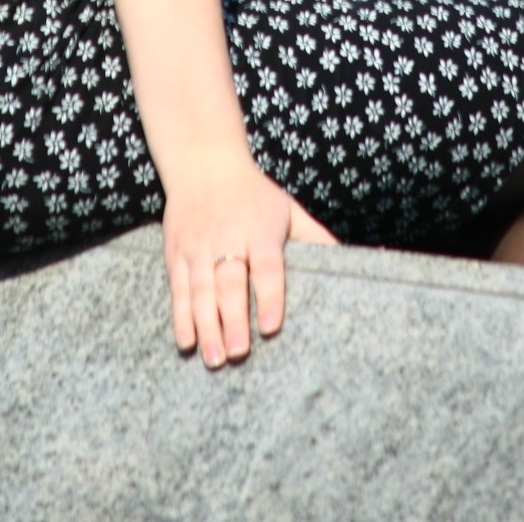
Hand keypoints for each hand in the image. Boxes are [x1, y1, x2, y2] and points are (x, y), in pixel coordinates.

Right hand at [162, 149, 336, 368]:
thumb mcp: (286, 208)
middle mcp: (227, 238)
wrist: (204, 164)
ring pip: (201, 290)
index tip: (272, 326)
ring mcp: (199, 247)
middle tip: (239, 352)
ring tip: (215, 359)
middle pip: (229, 282)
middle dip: (233, 319)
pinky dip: (181, 317)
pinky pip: (178, 289)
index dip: (269, 296)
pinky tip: (187, 342)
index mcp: (259, 230)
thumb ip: (313, 237)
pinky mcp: (177, 254)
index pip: (266, 266)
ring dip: (206, 326)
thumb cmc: (253, 194)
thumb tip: (346, 262)